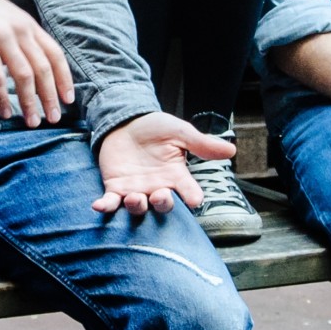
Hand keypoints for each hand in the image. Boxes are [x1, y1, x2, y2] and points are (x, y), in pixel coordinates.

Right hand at [0, 0, 75, 125]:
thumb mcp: (12, 20)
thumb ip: (25, 40)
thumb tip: (36, 68)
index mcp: (30, 27)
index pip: (55, 55)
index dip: (64, 78)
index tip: (68, 100)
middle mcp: (21, 32)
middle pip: (43, 69)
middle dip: (50, 97)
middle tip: (54, 118)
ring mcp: (2, 38)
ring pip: (24, 75)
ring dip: (30, 102)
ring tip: (32, 121)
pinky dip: (2, 97)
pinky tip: (5, 112)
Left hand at [94, 111, 236, 216]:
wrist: (126, 122)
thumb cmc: (155, 128)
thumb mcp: (179, 132)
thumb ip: (201, 143)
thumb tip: (231, 151)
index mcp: (175, 176)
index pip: (188, 191)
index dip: (192, 197)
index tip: (195, 200)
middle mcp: (157, 187)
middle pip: (163, 205)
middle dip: (163, 204)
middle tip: (161, 196)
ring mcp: (136, 190)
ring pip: (138, 207)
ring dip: (137, 206)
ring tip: (135, 198)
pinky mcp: (115, 188)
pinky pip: (111, 203)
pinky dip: (105, 207)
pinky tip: (99, 206)